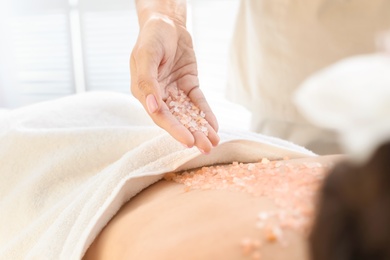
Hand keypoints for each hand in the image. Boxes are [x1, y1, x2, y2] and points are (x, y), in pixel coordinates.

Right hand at [130, 15, 218, 152]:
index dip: (174, 129)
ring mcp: (174, 91)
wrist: (167, 22)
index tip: (189, 141)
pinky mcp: (188, 85)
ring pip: (188, 114)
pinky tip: (214, 126)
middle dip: (191, 134)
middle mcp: (159, 95)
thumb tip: (153, 106)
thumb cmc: (152, 36)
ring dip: (200, 128)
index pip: (160, 115)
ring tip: (214, 142)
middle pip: (176, 119)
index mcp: (144, 91)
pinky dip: (206, 114)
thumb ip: (147, 80)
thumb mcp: (146, 54)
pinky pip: (197, 102)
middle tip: (206, 148)